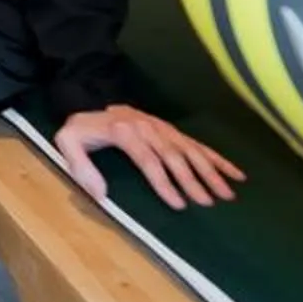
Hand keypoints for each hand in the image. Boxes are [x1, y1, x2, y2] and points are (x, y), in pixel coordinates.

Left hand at [54, 105, 242, 210]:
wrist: (90, 97)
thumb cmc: (81, 128)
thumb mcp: (67, 142)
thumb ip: (80, 167)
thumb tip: (101, 194)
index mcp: (125, 133)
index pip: (149, 161)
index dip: (165, 183)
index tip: (179, 204)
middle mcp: (149, 129)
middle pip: (175, 157)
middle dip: (194, 180)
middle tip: (209, 203)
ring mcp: (163, 128)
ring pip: (191, 151)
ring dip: (211, 172)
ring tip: (227, 194)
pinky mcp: (171, 130)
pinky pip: (197, 144)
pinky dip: (218, 158)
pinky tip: (235, 173)